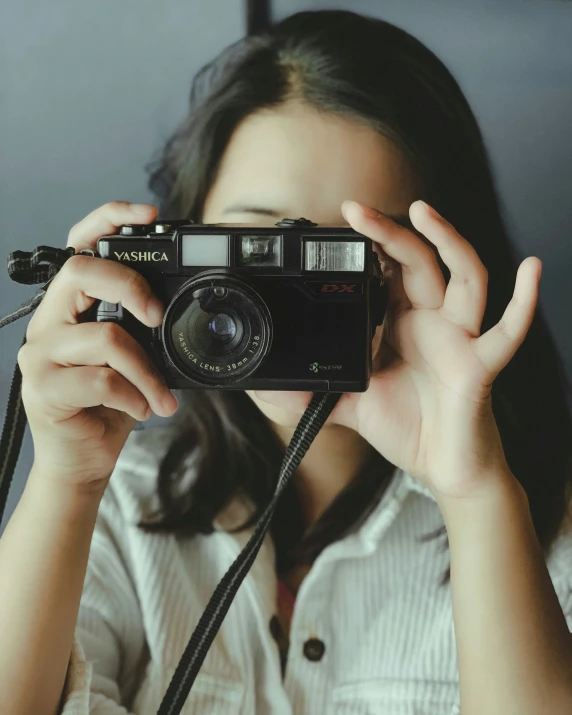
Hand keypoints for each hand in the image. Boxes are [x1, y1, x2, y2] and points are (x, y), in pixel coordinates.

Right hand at [18, 202, 178, 493]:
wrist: (83, 458)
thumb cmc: (108, 405)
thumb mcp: (130, 357)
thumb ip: (139, 328)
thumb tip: (176, 306)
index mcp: (70, 307)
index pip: (78, 245)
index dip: (108, 219)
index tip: (148, 214)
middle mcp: (49, 322)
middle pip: (81, 272)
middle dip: (131, 286)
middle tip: (156, 316)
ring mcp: (41, 355)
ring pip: (105, 338)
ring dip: (147, 371)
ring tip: (160, 396)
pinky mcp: (44, 389)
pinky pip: (102, 380)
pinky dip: (135, 396)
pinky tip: (141, 409)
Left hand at [255, 200, 540, 498]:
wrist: (441, 468)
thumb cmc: (405, 428)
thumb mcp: (348, 406)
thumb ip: (312, 395)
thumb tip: (268, 390)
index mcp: (398, 324)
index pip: (384, 272)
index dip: (365, 249)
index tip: (335, 229)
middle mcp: (430, 322)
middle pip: (416, 262)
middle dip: (389, 233)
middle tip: (355, 210)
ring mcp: (457, 338)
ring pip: (462, 276)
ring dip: (447, 241)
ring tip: (423, 211)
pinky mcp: (479, 365)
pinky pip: (507, 330)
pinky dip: (523, 301)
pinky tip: (531, 270)